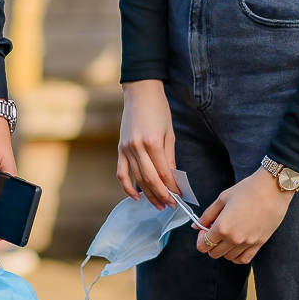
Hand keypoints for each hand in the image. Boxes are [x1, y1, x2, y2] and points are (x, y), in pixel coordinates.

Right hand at [117, 80, 178, 207]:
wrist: (140, 93)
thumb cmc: (159, 110)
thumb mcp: (170, 133)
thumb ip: (170, 158)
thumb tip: (173, 179)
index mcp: (153, 142)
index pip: (164, 173)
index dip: (172, 188)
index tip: (179, 197)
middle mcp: (138, 148)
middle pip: (150, 180)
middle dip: (161, 195)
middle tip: (170, 206)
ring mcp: (126, 149)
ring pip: (137, 179)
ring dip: (148, 195)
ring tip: (158, 205)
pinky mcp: (120, 149)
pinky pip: (121, 173)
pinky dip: (127, 187)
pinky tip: (135, 197)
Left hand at [194, 169, 294, 264]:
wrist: (273, 189)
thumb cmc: (249, 189)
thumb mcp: (223, 198)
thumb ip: (208, 214)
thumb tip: (196, 225)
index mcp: (222, 227)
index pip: (203, 245)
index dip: (200, 238)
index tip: (205, 230)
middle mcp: (234, 238)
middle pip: (214, 253)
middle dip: (210, 244)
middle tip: (215, 231)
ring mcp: (247, 243)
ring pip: (228, 257)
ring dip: (224, 249)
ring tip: (228, 235)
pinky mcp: (259, 244)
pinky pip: (244, 259)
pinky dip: (238, 256)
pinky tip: (237, 246)